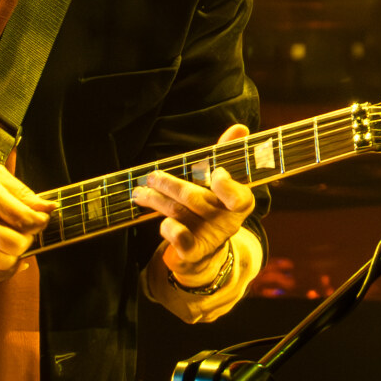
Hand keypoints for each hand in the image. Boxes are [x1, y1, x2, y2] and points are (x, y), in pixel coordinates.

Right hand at [0, 149, 54, 278]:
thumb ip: (21, 190)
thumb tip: (48, 207)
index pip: (24, 216)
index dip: (39, 221)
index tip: (40, 218)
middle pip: (16, 243)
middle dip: (28, 239)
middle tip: (25, 230)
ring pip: (4, 262)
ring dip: (14, 254)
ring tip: (10, 239)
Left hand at [132, 122, 255, 305]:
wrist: (206, 252)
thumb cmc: (212, 207)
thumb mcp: (221, 181)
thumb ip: (226, 154)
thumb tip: (240, 127)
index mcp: (239, 203)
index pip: (240, 197)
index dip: (228, 186)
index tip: (217, 172)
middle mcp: (227, 222)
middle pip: (194, 198)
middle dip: (169, 184)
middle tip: (152, 176)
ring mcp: (210, 238)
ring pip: (179, 213)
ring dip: (156, 199)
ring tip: (140, 191)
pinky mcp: (194, 253)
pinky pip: (179, 239)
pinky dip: (169, 229)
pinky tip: (160, 222)